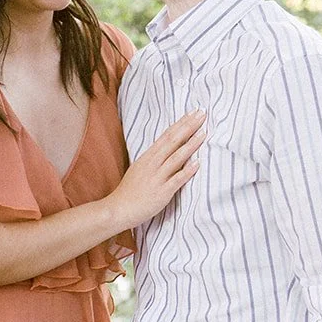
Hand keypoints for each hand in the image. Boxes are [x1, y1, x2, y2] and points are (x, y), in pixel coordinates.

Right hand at [110, 111, 205, 230]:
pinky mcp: (161, 192)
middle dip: (188, 127)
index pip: (167, 135)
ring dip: (191, 145)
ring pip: (176, 158)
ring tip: (204, 133)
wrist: (118, 209)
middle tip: (202, 114)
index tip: (193, 112)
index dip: (181, 123)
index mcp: (148, 157)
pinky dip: (187, 171)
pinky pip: (176, 180)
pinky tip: (198, 163)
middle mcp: (152, 164)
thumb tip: (170, 149)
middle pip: (173, 141)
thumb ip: (155, 159)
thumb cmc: (130, 191)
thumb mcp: (140, 168)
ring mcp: (157, 177)